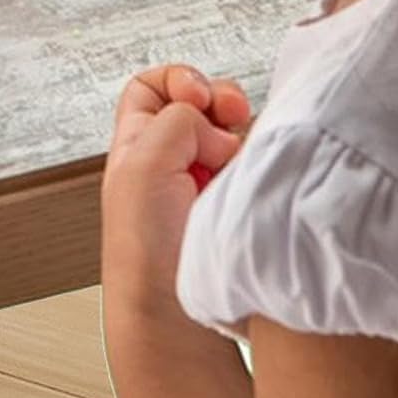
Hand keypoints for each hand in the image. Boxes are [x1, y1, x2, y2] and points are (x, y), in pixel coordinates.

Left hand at [101, 64, 252, 320]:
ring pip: (234, 133)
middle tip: (235, 114)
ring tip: (240, 158)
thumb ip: (175, 119)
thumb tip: (214, 125)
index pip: (154, 86)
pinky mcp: (237, 206)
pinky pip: (256, 165)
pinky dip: (260, 161)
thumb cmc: (145, 252)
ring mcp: (207, 184)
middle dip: (222, 99)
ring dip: (243, 135)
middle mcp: (171, 160)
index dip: (179, 80)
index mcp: (136, 145)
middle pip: (203, 103)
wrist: (176, 316)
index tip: (198, 98)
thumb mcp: (142, 163)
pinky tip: (254, 176)